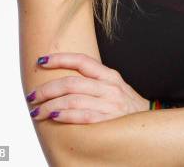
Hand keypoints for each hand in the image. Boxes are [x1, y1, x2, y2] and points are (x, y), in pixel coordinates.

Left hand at [25, 52, 148, 122]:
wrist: (151, 125)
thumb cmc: (127, 107)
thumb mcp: (114, 88)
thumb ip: (94, 82)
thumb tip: (63, 81)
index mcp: (109, 75)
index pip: (81, 61)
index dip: (60, 59)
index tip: (41, 60)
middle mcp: (109, 87)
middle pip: (72, 82)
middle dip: (47, 88)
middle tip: (32, 95)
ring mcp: (110, 104)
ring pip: (73, 99)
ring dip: (50, 105)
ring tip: (36, 111)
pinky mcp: (109, 121)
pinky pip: (83, 116)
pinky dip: (65, 115)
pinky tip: (53, 117)